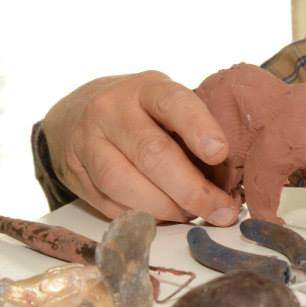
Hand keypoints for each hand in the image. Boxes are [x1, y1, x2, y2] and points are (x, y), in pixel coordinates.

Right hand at [41, 71, 238, 224]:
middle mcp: (112, 109)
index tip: (220, 154)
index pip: (174, 103)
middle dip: (190, 189)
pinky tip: (163, 219)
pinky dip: (141, 217)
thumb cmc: (145, 113)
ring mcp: (88, 142)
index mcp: (147, 88)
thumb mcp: (170, 106)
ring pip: (124, 184)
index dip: (198, 128)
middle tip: (220, 211)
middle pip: (151, 153)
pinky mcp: (75, 174)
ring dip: (164, 208)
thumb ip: (196, 132)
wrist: (78, 114)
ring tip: (191, 216)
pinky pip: (109, 204)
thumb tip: (231, 182)